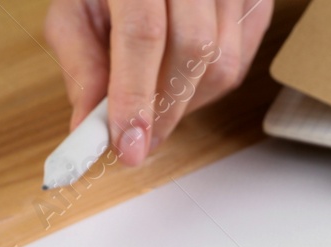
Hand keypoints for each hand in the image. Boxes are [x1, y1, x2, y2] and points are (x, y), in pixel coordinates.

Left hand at [45, 0, 273, 166]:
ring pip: (222, 64)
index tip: (128, 147)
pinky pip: (239, 64)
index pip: (144, 32)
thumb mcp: (75, 11)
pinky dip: (206, 89)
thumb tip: (88, 125)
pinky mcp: (255, 1)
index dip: (135, 95)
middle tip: (137, 142)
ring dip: (185, 103)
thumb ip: (81, 65)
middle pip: (193, 49)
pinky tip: (179, 80)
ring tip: (153, 100)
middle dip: (164, 111)